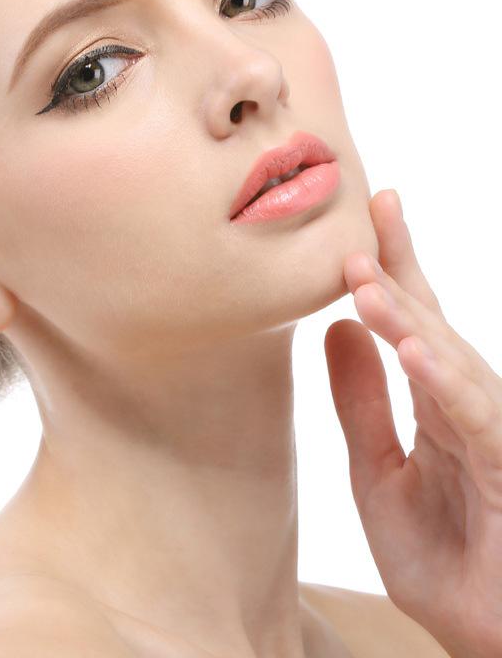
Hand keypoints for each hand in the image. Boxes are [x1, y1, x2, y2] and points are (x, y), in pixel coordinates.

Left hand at [323, 189, 501, 657]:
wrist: (481, 634)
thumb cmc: (440, 556)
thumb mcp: (377, 472)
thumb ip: (360, 402)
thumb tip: (336, 329)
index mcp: (431, 402)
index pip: (411, 321)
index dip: (392, 267)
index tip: (368, 215)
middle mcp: (464, 406)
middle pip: (434, 323)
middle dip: (402, 266)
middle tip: (374, 207)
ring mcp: (489, 435)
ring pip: (451, 362)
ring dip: (409, 317)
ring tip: (365, 275)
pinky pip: (475, 421)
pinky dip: (445, 384)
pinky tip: (414, 351)